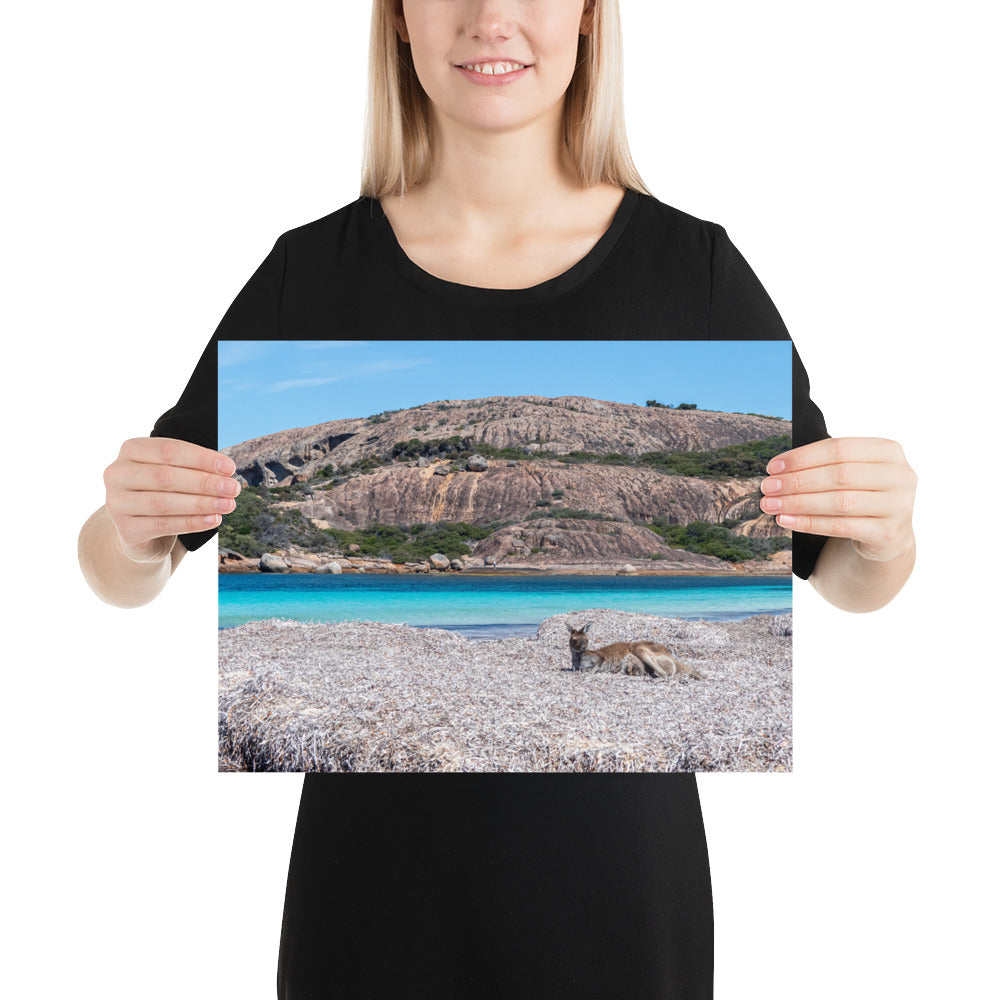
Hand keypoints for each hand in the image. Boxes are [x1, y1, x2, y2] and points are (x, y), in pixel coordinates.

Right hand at [103, 437, 240, 561]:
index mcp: (131, 450)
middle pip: (165, 476)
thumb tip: (227, 472)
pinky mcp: (126, 529)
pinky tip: (214, 520)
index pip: (168, 450)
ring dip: (202, 503)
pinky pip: (164, 525)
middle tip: (233, 488)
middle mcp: (117, 474)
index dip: (202, 458)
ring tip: (228, 504)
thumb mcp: (173, 473)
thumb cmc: (162, 492)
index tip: (230, 467)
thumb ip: (194, 468)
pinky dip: (193, 522)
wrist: (139, 530)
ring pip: (164, 502)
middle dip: (205, 482)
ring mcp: (117, 503)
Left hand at [759, 437, 916, 562]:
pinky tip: (786, 521)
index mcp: (889, 451)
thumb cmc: (861, 495)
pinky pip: (841, 527)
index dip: (803, 457)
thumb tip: (777, 470)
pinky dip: (809, 523)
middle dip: (796, 481)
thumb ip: (825, 464)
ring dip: (798, 503)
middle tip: (767, 487)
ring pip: (839, 502)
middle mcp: (900, 476)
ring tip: (771, 505)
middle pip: (839, 475)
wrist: (887, 534)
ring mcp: (898, 506)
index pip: (840, 448)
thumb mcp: (853, 472)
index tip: (772, 467)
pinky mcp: (888, 533)